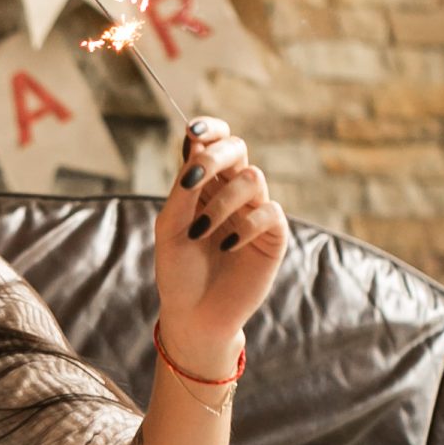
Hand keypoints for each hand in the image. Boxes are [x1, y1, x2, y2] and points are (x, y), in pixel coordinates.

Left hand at [155, 118, 287, 367]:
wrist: (194, 315)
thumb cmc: (178, 271)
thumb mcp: (170, 229)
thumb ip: (182, 191)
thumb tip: (194, 149)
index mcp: (204, 184)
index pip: (214, 143)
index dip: (210, 129)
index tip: (193, 132)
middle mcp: (232, 192)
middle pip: (237, 150)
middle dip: (216, 156)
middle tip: (195, 178)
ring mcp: (254, 212)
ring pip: (253, 178)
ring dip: (224, 202)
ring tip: (201, 232)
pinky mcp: (273, 236)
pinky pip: (269, 213)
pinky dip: (245, 225)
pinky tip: (226, 246)